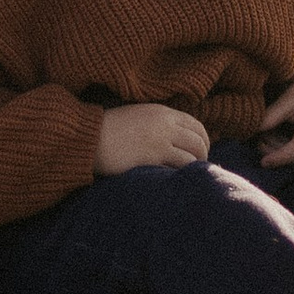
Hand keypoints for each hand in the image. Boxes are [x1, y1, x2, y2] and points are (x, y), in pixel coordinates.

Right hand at [96, 102, 211, 176]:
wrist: (90, 136)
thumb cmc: (109, 128)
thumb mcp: (138, 115)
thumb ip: (158, 123)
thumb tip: (175, 137)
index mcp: (162, 112)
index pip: (196, 125)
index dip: (203, 140)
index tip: (201, 151)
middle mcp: (165, 124)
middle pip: (198, 141)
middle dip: (203, 156)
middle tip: (199, 167)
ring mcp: (160, 141)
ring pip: (192, 157)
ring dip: (195, 168)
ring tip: (189, 178)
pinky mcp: (152, 158)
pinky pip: (177, 168)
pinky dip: (181, 175)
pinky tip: (176, 181)